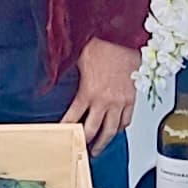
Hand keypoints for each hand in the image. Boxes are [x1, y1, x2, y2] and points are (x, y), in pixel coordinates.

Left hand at [62, 38, 139, 152]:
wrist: (126, 38)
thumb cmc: (103, 44)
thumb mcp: (78, 58)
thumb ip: (69, 72)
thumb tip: (55, 75)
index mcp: (88, 92)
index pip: (73, 117)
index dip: (66, 128)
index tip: (61, 134)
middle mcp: (104, 101)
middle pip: (92, 130)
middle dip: (85, 142)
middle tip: (80, 148)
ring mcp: (120, 102)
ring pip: (111, 130)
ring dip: (103, 141)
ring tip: (97, 148)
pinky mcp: (132, 99)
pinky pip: (127, 120)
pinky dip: (121, 127)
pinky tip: (117, 130)